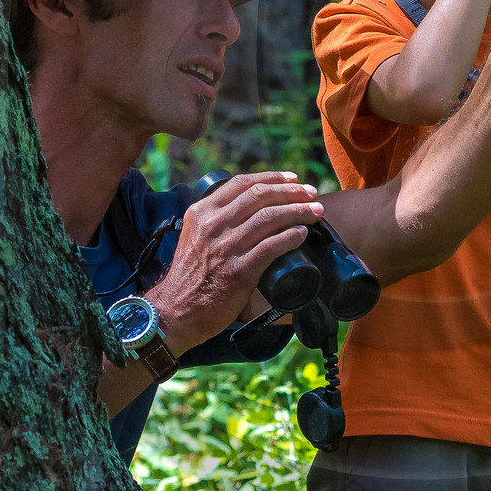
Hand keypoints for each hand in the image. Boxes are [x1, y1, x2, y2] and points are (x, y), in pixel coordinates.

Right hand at [152, 172, 322, 356]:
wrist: (175, 312)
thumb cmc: (191, 276)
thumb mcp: (195, 237)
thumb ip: (216, 222)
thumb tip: (250, 211)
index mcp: (202, 212)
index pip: (242, 184)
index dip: (272, 177)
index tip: (292, 179)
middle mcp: (212, 225)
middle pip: (259, 196)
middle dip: (291, 191)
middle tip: (311, 193)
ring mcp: (225, 248)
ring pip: (269, 218)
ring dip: (298, 211)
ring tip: (316, 211)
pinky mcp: (237, 272)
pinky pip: (270, 247)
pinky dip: (290, 237)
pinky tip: (303, 233)